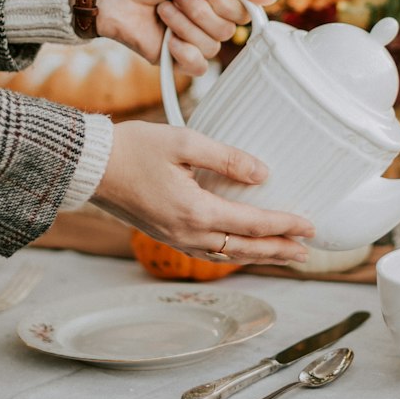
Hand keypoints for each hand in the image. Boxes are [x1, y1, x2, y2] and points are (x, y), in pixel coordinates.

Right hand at [93, 121, 313, 264]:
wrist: (90, 167)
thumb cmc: (133, 149)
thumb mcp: (185, 142)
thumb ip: (227, 158)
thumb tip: (263, 174)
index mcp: (195, 211)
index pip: (252, 224)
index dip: (285, 225)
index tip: (309, 226)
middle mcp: (188, 233)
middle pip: (244, 248)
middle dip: (279, 250)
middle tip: (307, 251)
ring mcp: (175, 238)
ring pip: (227, 255)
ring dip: (258, 256)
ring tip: (283, 254)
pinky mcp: (166, 235)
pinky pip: (208, 252)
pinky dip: (233, 253)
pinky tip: (242, 248)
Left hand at [95, 0, 275, 75]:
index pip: (243, 12)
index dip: (222, 0)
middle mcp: (208, 18)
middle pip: (227, 30)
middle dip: (198, 10)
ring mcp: (191, 39)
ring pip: (211, 46)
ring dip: (183, 24)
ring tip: (162, 9)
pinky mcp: (174, 58)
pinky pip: (197, 67)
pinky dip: (185, 52)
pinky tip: (168, 39)